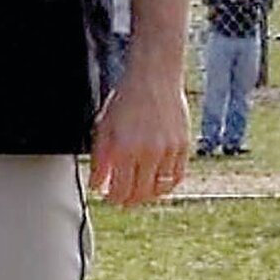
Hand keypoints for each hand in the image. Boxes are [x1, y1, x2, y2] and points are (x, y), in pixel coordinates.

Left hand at [89, 67, 189, 206]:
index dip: (113, 200)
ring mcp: (168, 151)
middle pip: (140, 194)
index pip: (120, 190)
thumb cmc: (127, 99)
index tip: (110, 199)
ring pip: (160, 189)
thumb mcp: (104, 127)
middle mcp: (147, 153)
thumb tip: (96, 184)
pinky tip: (158, 184)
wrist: (154, 78)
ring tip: (139, 193)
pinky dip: (167, 185)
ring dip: (148, 196)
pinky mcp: (182, 147)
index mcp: (124, 149)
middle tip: (123, 200)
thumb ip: (100, 159)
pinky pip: (177, 177)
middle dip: (129, 201)